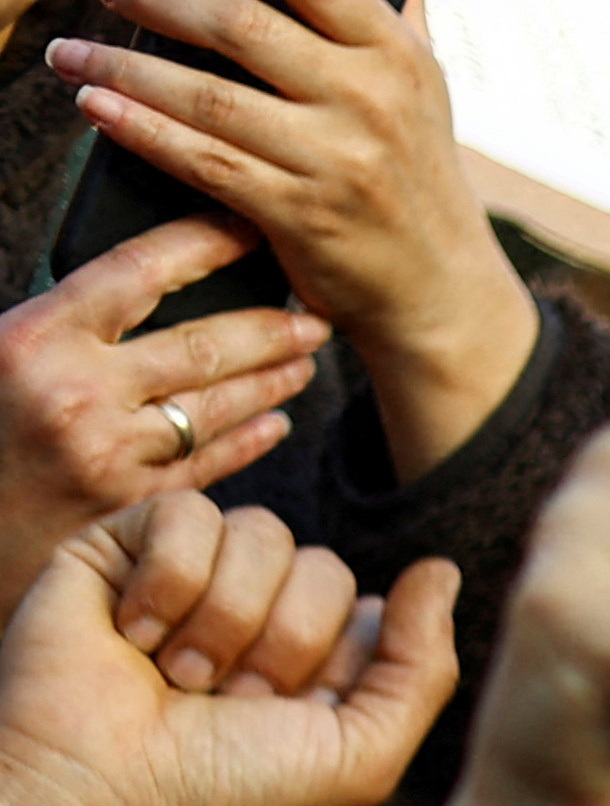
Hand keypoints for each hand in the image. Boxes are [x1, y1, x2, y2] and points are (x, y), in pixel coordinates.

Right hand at [0, 216, 323, 594]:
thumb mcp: (2, 350)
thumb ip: (68, 319)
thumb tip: (148, 275)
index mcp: (36, 337)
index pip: (138, 271)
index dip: (203, 244)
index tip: (250, 229)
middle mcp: (78, 393)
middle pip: (200, 347)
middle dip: (269, 329)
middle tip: (314, 317)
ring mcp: (110, 456)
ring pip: (215, 408)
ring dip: (271, 382)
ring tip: (305, 361)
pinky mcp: (133, 508)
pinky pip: (209, 464)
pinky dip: (249, 439)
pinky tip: (276, 422)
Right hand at [0, 491, 458, 805]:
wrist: (102, 790)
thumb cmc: (226, 791)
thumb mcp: (360, 754)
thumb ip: (421, 667)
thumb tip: (441, 570)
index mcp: (317, 662)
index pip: (369, 610)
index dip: (337, 662)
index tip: (290, 713)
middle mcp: (259, 614)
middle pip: (324, 567)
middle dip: (283, 644)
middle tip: (228, 700)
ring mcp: (192, 575)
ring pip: (263, 533)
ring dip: (226, 620)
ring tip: (181, 676)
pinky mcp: (124, 544)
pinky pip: (189, 514)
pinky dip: (169, 582)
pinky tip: (135, 635)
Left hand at [49, 0, 540, 478]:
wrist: (445, 295)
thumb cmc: (421, 187)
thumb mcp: (425, 99)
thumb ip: (398, 34)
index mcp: (397, 57)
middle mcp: (372, 100)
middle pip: (239, 22)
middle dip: (155, 0)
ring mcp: (338, 160)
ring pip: (208, 97)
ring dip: (124, 70)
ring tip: (71, 55)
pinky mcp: (303, 215)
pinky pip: (205, 162)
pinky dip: (142, 131)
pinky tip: (99, 107)